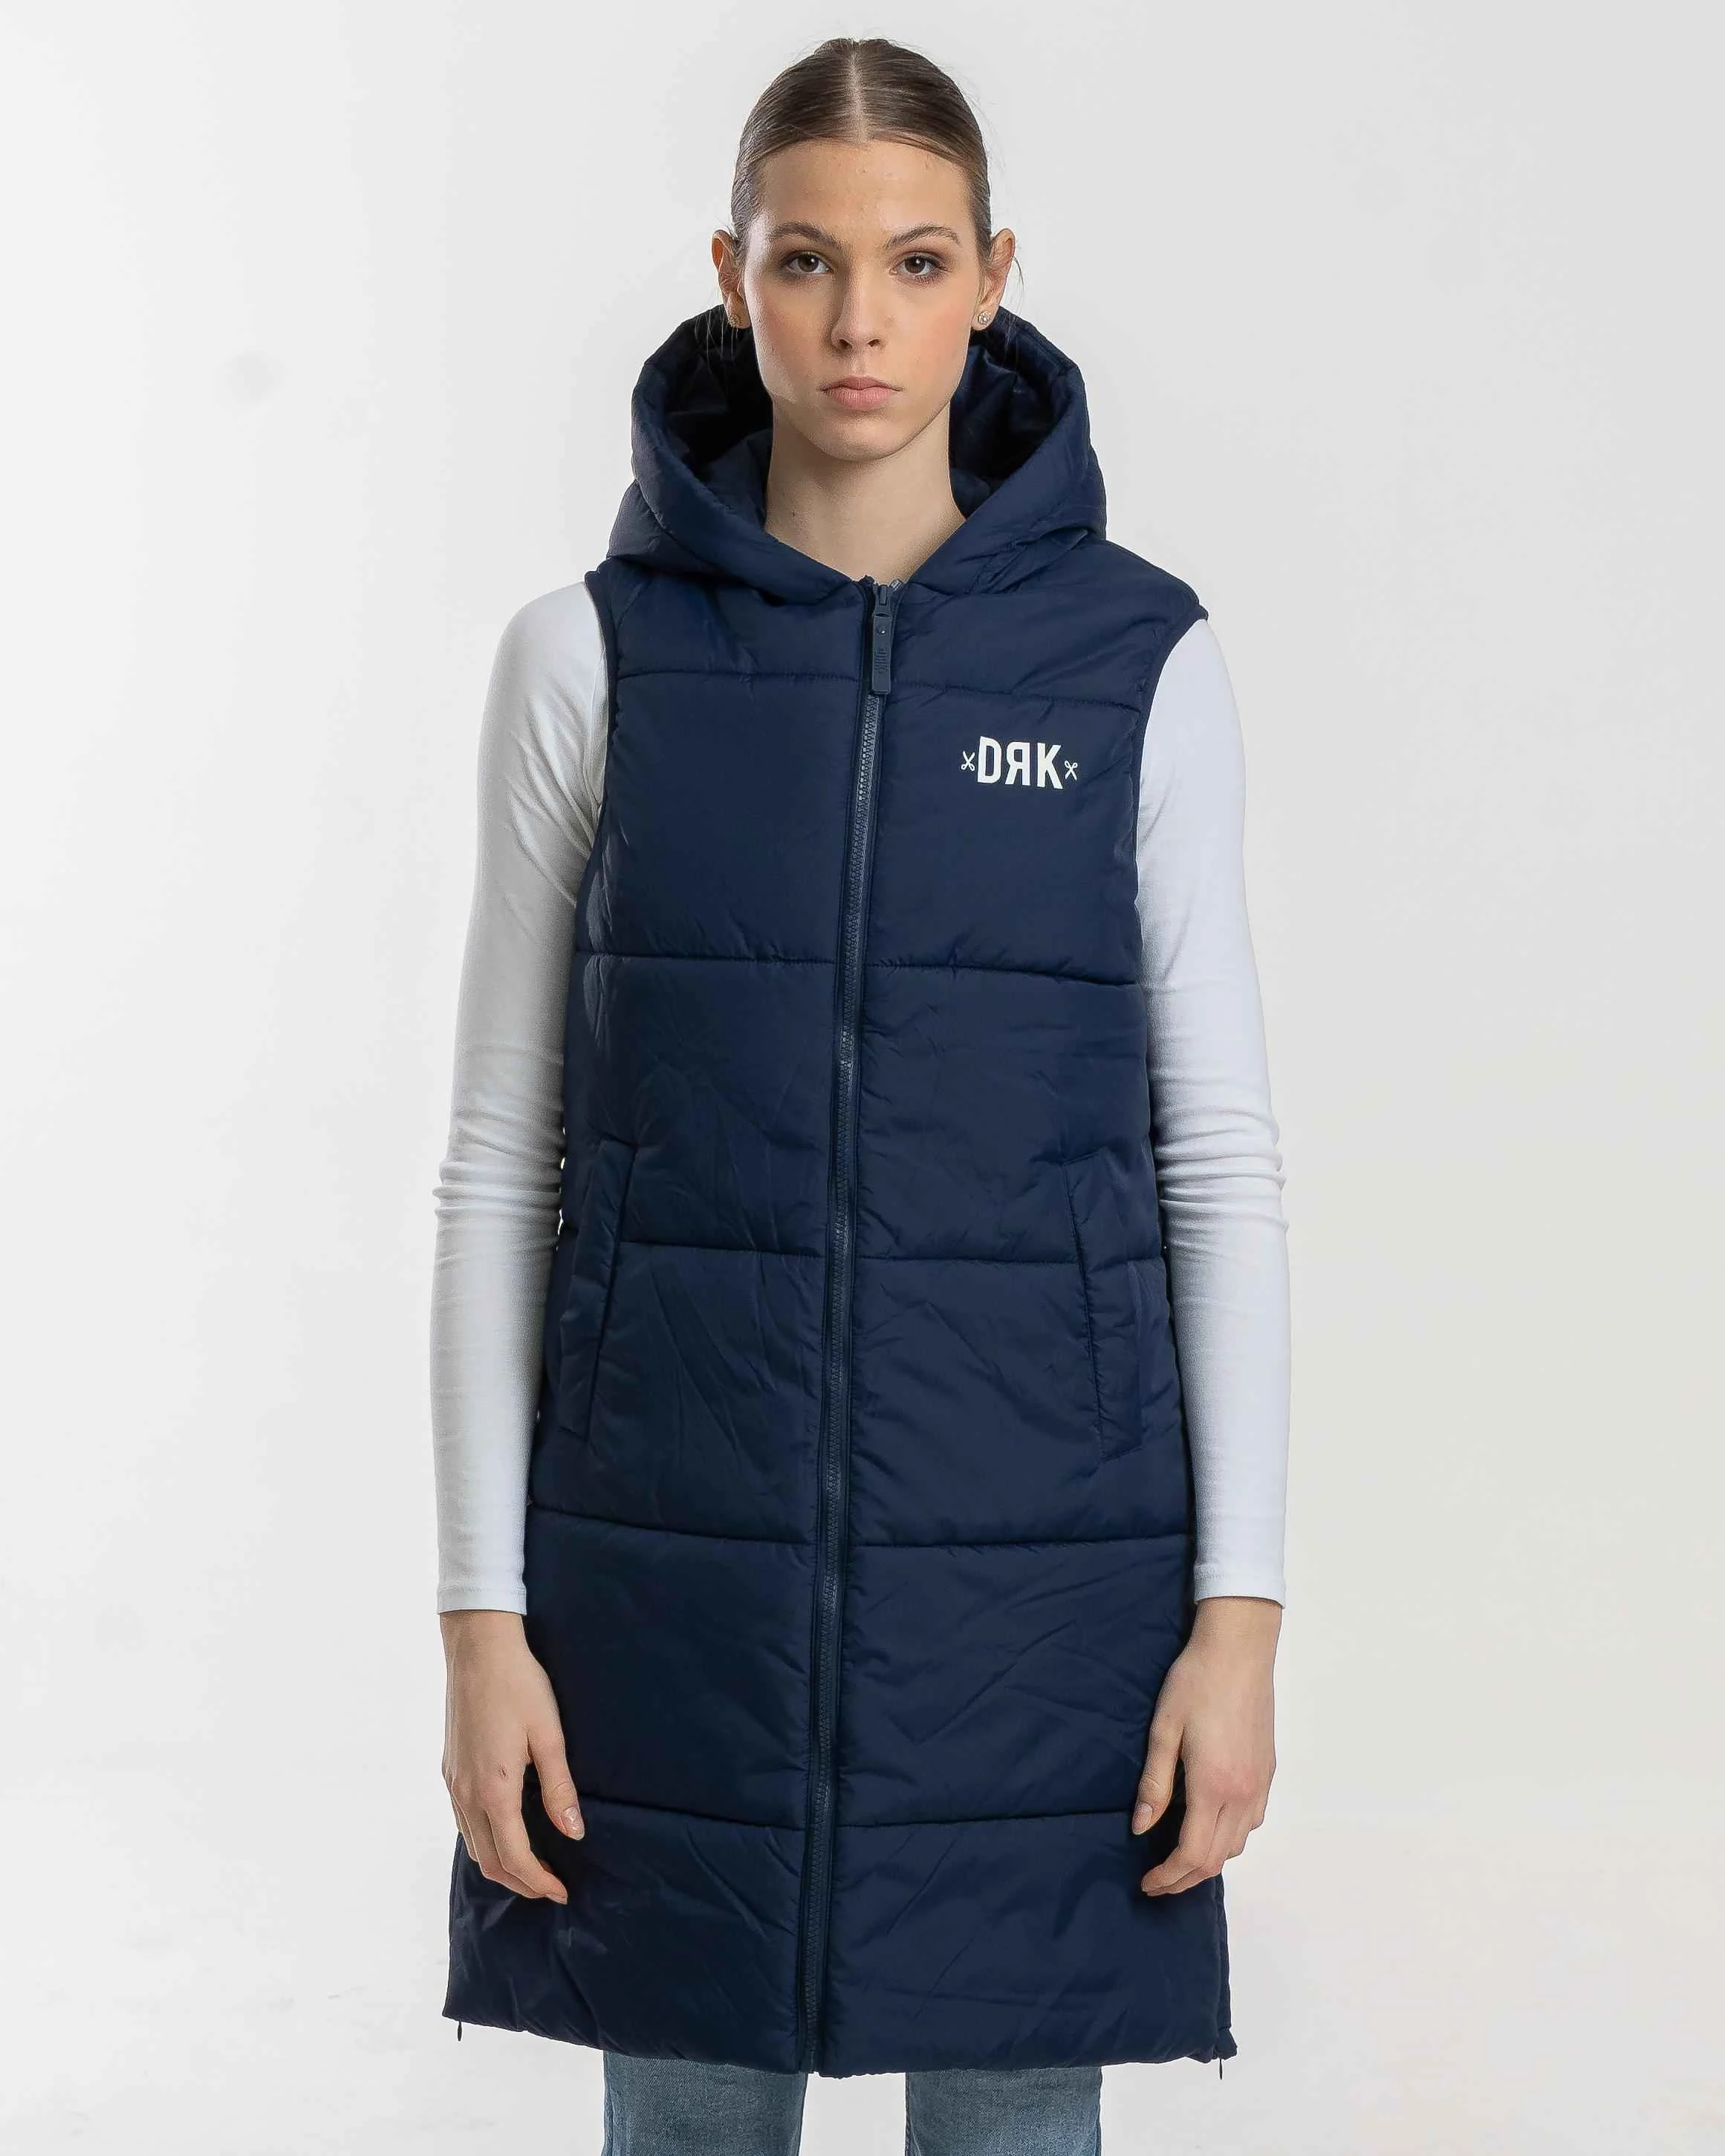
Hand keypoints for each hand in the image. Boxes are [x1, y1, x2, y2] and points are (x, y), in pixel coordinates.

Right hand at [439, 1609, 583, 1902]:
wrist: (477, 1647)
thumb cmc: (518, 1684)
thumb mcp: (548, 1734)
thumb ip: (559, 1788)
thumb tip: (573, 1833)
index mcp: (494, 1790)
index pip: (514, 1856)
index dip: (538, 1881)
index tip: (562, 1892)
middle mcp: (465, 1793)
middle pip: (489, 1861)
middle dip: (520, 1882)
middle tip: (551, 1887)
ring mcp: (452, 1782)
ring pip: (472, 1845)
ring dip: (500, 1864)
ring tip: (532, 1868)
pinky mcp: (448, 1769)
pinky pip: (463, 1822)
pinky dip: (484, 1841)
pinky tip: (504, 1833)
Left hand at [1132, 1594, 1278, 1894]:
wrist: (1239, 1649)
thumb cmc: (1196, 1682)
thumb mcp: (1164, 1730)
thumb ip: (1154, 1783)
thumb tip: (1141, 1828)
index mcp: (1214, 1786)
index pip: (1192, 1854)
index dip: (1168, 1876)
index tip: (1146, 1883)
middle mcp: (1243, 1793)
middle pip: (1217, 1859)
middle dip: (1185, 1878)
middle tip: (1157, 1880)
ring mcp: (1260, 1784)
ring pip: (1237, 1844)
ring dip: (1209, 1859)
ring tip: (1178, 1856)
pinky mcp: (1268, 1771)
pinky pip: (1252, 1822)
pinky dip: (1229, 1837)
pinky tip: (1209, 1824)